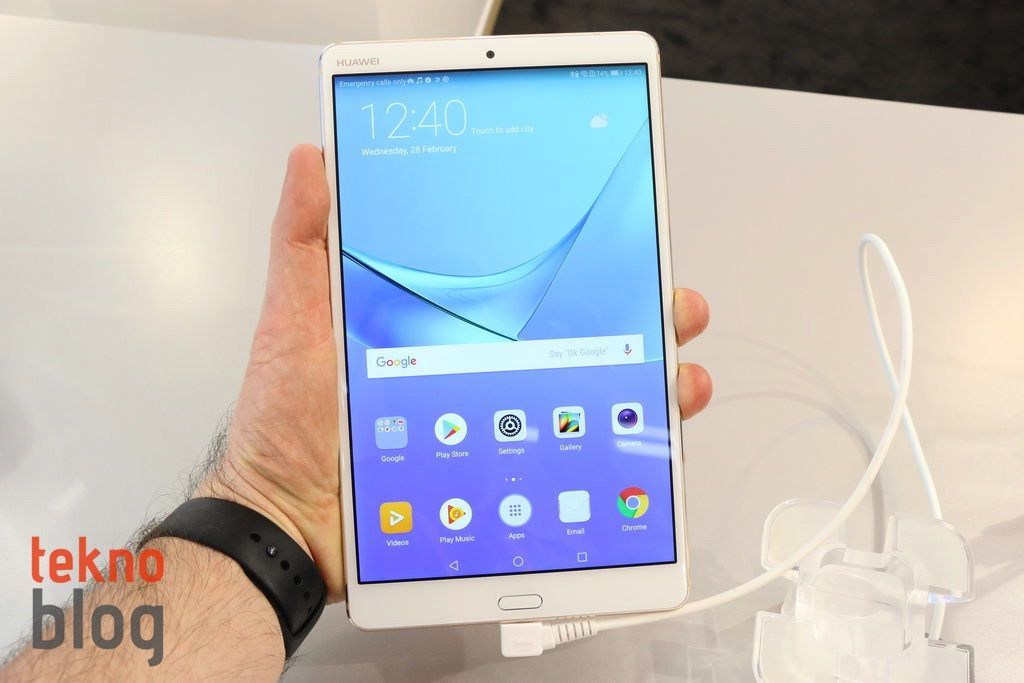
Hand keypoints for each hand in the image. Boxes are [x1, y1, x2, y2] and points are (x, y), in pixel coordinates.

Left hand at [201, 144, 712, 601]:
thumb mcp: (294, 319)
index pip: (521, 276)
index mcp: (439, 321)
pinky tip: (645, 433)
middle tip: (668, 299)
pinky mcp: (504, 473)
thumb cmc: (287, 428)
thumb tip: (316, 159)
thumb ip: (305, 241)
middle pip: (572, 329)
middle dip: (635, 310)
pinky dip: (624, 447)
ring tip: (672, 371)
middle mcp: (478, 365)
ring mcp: (496, 422)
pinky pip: (576, 457)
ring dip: (648, 378)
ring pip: (591, 391)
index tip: (613, 230)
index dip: (571, 255)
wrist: (287, 523)